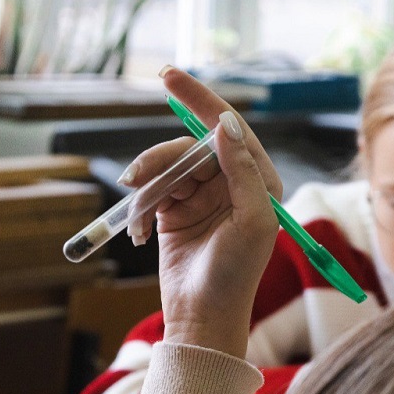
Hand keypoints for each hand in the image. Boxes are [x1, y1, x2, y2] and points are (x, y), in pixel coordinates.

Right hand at [120, 67, 281, 357]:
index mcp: (258, 180)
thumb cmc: (235, 274)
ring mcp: (200, 195)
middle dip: (161, 161)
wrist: (202, 316)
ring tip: (141, 215)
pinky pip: (151, 191)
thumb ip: (243, 170)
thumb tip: (226, 125)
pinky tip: (142, 234)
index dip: (199, 99)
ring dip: (148, 187)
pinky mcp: (174, 210)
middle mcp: (230, 182)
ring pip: (165, 167)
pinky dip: (142, 208)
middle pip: (188, 147)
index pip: (228, 127)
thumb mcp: (251, 221)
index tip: (169, 76)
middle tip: (135, 177)